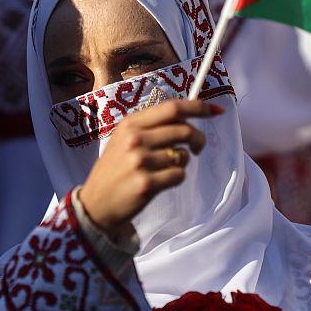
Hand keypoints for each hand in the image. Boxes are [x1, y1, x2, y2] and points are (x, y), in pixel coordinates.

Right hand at [78, 99, 222, 239]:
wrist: (96, 203)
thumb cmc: (114, 169)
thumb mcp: (124, 139)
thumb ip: (151, 127)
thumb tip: (188, 117)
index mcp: (130, 124)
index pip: (172, 108)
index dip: (198, 107)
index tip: (215, 110)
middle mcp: (135, 139)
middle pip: (184, 130)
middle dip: (198, 139)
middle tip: (197, 148)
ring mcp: (141, 161)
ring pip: (183, 155)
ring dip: (182, 162)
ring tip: (164, 169)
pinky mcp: (147, 183)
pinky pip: (179, 175)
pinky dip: (176, 178)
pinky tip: (160, 182)